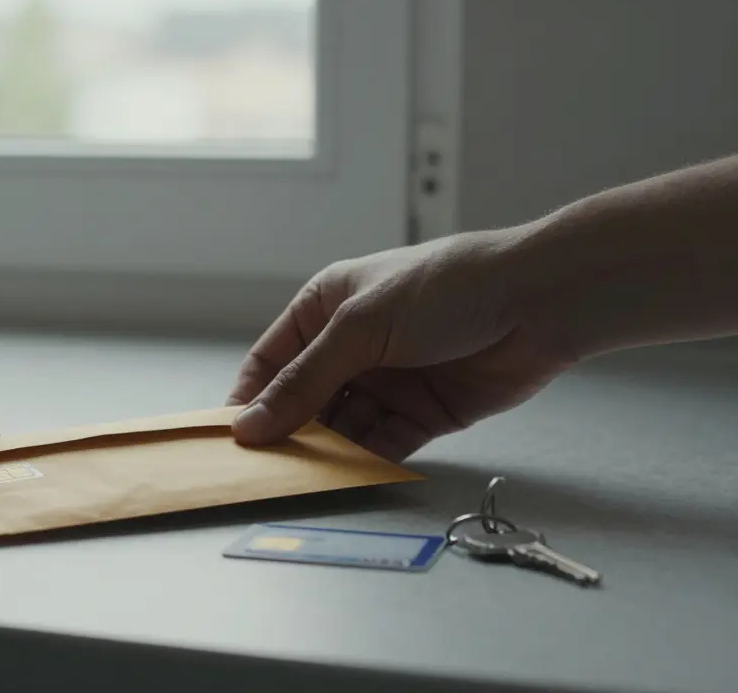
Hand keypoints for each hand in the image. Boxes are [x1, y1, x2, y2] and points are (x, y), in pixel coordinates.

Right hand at [228, 231, 574, 461]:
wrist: (538, 302)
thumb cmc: (446, 287)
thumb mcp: (360, 327)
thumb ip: (304, 381)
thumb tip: (252, 424)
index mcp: (326, 307)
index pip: (271, 360)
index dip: (249, 397)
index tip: (229, 437)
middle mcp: (352, 345)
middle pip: (303, 400)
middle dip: (286, 432)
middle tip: (263, 469)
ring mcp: (387, 381)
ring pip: (341, 427)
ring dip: (324, 452)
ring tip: (302, 479)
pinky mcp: (422, 413)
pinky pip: (381, 444)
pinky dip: (365, 462)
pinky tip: (348, 478)